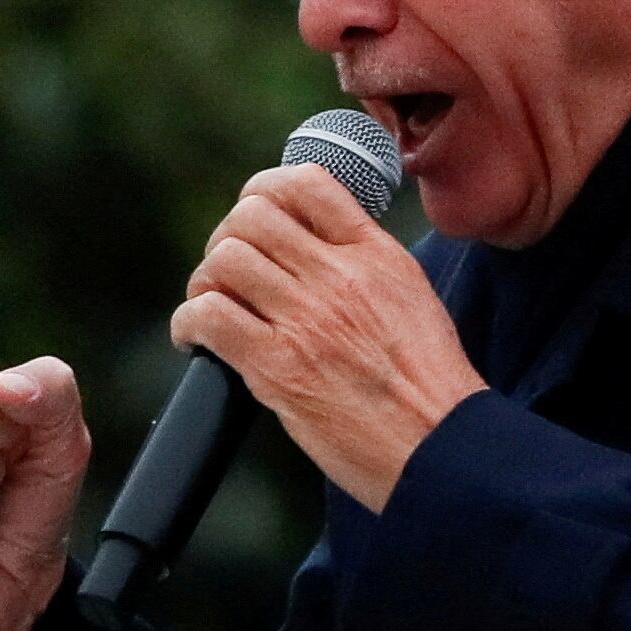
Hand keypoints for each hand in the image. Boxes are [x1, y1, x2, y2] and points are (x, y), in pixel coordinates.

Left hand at [170, 163, 485, 512]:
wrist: (441, 447)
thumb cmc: (429, 386)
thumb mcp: (411, 297)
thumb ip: (365, 263)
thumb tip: (314, 244)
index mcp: (375, 255)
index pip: (306, 183)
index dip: (265, 191)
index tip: (254, 217)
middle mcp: (338, 276)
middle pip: (252, 216)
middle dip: (227, 238)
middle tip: (227, 271)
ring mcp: (306, 319)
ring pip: (224, 259)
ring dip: (205, 281)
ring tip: (212, 306)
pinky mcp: (277, 367)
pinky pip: (208, 316)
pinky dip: (189, 324)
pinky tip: (197, 340)